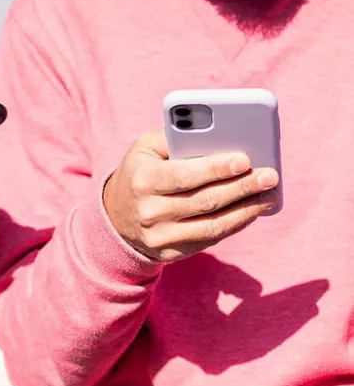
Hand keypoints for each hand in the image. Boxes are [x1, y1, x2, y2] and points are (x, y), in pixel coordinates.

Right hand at [103, 130, 278, 261]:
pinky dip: (236, 224)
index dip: (216, 168)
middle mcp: (150, 211)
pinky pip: (211, 239)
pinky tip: (253, 210)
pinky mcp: (173, 253)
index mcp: (143, 179)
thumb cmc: (140, 170)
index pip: (184, 175)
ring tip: (270, 194)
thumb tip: (217, 132)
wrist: (116, 216)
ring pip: (213, 225)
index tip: (244, 159)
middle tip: (270, 175)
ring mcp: (161, 237)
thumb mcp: (145, 147)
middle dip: (242, 187)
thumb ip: (174, 135)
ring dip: (247, 210)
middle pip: (205, 200)